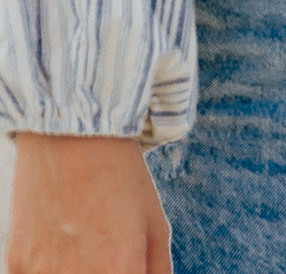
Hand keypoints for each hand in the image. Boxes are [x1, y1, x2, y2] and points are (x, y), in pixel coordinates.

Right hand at [7, 132, 171, 273]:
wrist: (71, 134)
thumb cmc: (118, 174)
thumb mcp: (155, 223)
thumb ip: (158, 270)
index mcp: (122, 270)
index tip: (125, 264)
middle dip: (105, 272)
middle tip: (103, 247)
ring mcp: (44, 273)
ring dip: (74, 270)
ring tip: (80, 238)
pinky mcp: (18, 264)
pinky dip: (48, 265)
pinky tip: (58, 236)